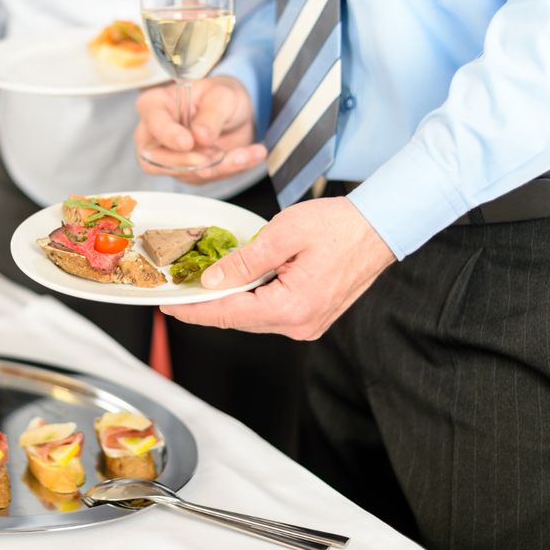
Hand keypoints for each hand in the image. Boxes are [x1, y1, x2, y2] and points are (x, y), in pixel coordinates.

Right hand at [135, 75, 265, 184]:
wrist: (234, 112)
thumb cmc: (219, 96)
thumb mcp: (221, 96)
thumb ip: (210, 115)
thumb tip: (200, 137)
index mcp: (155, 106)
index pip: (152, 123)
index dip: (167, 135)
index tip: (188, 142)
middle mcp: (155, 135)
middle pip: (156, 159)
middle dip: (188, 162)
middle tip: (216, 156)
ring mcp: (169, 157)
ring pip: (185, 173)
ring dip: (218, 166)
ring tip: (245, 154)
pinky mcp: (187, 172)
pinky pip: (206, 178)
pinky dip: (231, 169)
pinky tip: (251, 155)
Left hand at [162, 197, 395, 339]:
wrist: (381, 227)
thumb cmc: (338, 225)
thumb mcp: (283, 235)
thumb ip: (244, 262)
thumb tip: (210, 282)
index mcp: (292, 307)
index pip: (229, 314)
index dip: (195, 311)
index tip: (169, 307)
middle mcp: (300, 325)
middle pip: (239, 319)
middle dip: (207, 307)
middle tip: (178, 293)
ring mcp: (308, 324)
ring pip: (253, 318)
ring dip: (229, 302)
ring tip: (201, 287)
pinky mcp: (313, 317)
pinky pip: (270, 313)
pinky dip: (250, 300)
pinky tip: (235, 285)